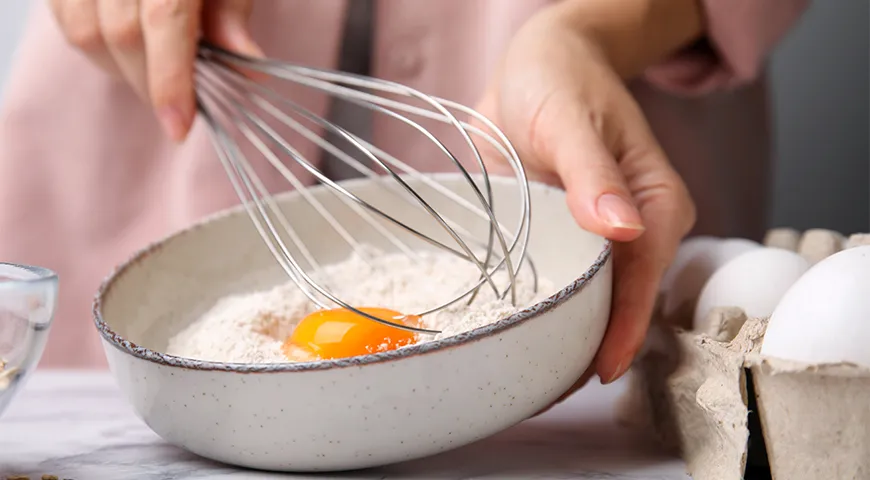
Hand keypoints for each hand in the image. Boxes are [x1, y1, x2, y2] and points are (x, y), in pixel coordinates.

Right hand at [49, 0, 261, 140]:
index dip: (171, 80)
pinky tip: (124, 51)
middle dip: (150, 84)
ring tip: (152, 77)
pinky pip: (65, 18)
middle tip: (177, 108)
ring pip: (85, 32)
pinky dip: (95, 46)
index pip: (163, 19)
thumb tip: (247, 66)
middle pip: (122, 33)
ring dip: (121, 70)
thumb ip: (232, 13)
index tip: (180, 128)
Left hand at [475, 1, 698, 394]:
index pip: (645, 278)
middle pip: (622, 303)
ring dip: (566, 338)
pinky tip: (516, 337)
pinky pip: (562, 284)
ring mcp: (600, 240)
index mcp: (657, 204)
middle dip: (591, 346)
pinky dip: (544, 312)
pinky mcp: (568, 240)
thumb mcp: (571, 119)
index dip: (625, 326)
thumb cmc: (560, 79)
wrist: (534, 66)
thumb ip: (594, 173)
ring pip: (593, 303)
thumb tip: (625, 230)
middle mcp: (635, 230)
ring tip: (525, 378)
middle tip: (544, 388)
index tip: (599, 368)